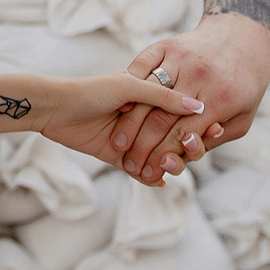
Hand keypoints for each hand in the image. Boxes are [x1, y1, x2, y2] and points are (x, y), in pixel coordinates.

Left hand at [38, 71, 210, 186]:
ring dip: (168, 163)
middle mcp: (142, 118)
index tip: (215, 126)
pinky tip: (160, 182)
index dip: (197, 121)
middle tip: (195, 150)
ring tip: (175, 167)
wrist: (54, 107)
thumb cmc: (91, 90)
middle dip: (185, 145)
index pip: (180, 112)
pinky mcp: (116, 156)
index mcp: (148, 96)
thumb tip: (198, 105)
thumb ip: (162, 95)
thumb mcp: (129, 86)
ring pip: (157, 155)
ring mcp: (131, 138)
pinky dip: (150, 178)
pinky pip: (138, 171)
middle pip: (172, 136)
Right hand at [112, 14, 269, 179]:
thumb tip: (188, 151)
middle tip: (130, 165)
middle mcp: (198, 78)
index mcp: (219, 100)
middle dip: (142, 148)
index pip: (182, 136)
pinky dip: (129, 87)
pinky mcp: (166, 45)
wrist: (244, 36)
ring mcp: (180, 59)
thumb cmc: (245, 83)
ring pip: (145, 95)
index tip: (149, 174)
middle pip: (160, 119)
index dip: (163, 157)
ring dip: (129, 122)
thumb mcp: (242, 117)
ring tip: (120, 143)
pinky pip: (141, 66)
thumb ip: (216, 138)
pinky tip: (122, 107)